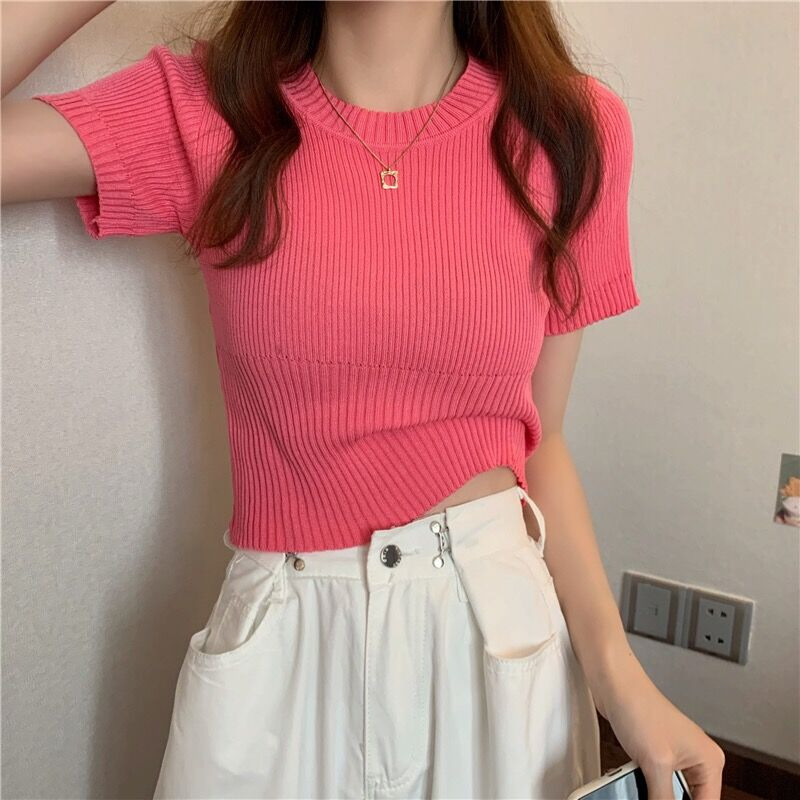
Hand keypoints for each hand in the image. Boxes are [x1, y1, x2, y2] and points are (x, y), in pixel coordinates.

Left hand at [592, 660, 725, 799]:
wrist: (614, 684)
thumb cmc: (640, 707)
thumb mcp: (656, 764)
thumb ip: (663, 799)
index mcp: (709, 761)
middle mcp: (697, 759)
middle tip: (650, 795)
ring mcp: (676, 756)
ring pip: (671, 793)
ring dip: (655, 796)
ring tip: (641, 787)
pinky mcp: (656, 754)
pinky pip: (655, 782)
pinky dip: (645, 787)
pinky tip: (633, 784)